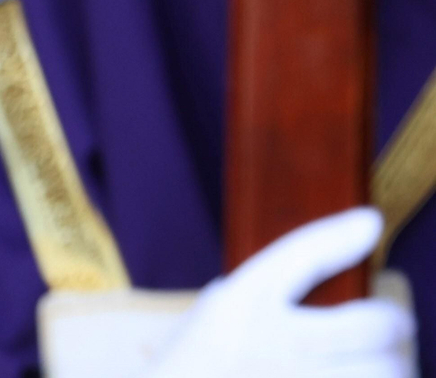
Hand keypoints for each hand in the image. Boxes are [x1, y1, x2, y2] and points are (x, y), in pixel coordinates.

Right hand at [146, 208, 414, 377]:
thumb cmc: (193, 365)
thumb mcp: (214, 317)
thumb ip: (258, 295)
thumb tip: (328, 266)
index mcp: (238, 305)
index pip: (299, 255)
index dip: (339, 235)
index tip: (370, 222)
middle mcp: (268, 342)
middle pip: (367, 325)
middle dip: (390, 324)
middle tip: (392, 325)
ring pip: (381, 372)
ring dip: (388, 369)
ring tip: (376, 365)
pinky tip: (356, 377)